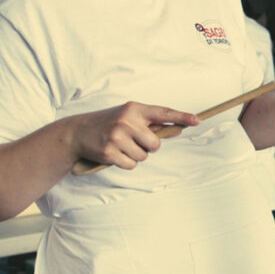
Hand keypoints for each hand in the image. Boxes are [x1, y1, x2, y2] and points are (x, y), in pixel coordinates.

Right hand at [71, 102, 199, 169]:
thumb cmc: (108, 124)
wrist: (77, 132)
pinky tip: (115, 154)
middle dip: (148, 146)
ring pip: (144, 156)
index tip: (197, 121)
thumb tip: (178, 129)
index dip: (182, 116)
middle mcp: (126, 120)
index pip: (163, 112)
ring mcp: (117, 136)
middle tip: (132, 141)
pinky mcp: (110, 152)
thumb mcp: (129, 118)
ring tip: (121, 146)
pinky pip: (131, 165)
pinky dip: (126, 163)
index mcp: (134, 109)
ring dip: (135, 155)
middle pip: (155, 144)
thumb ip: (152, 124)